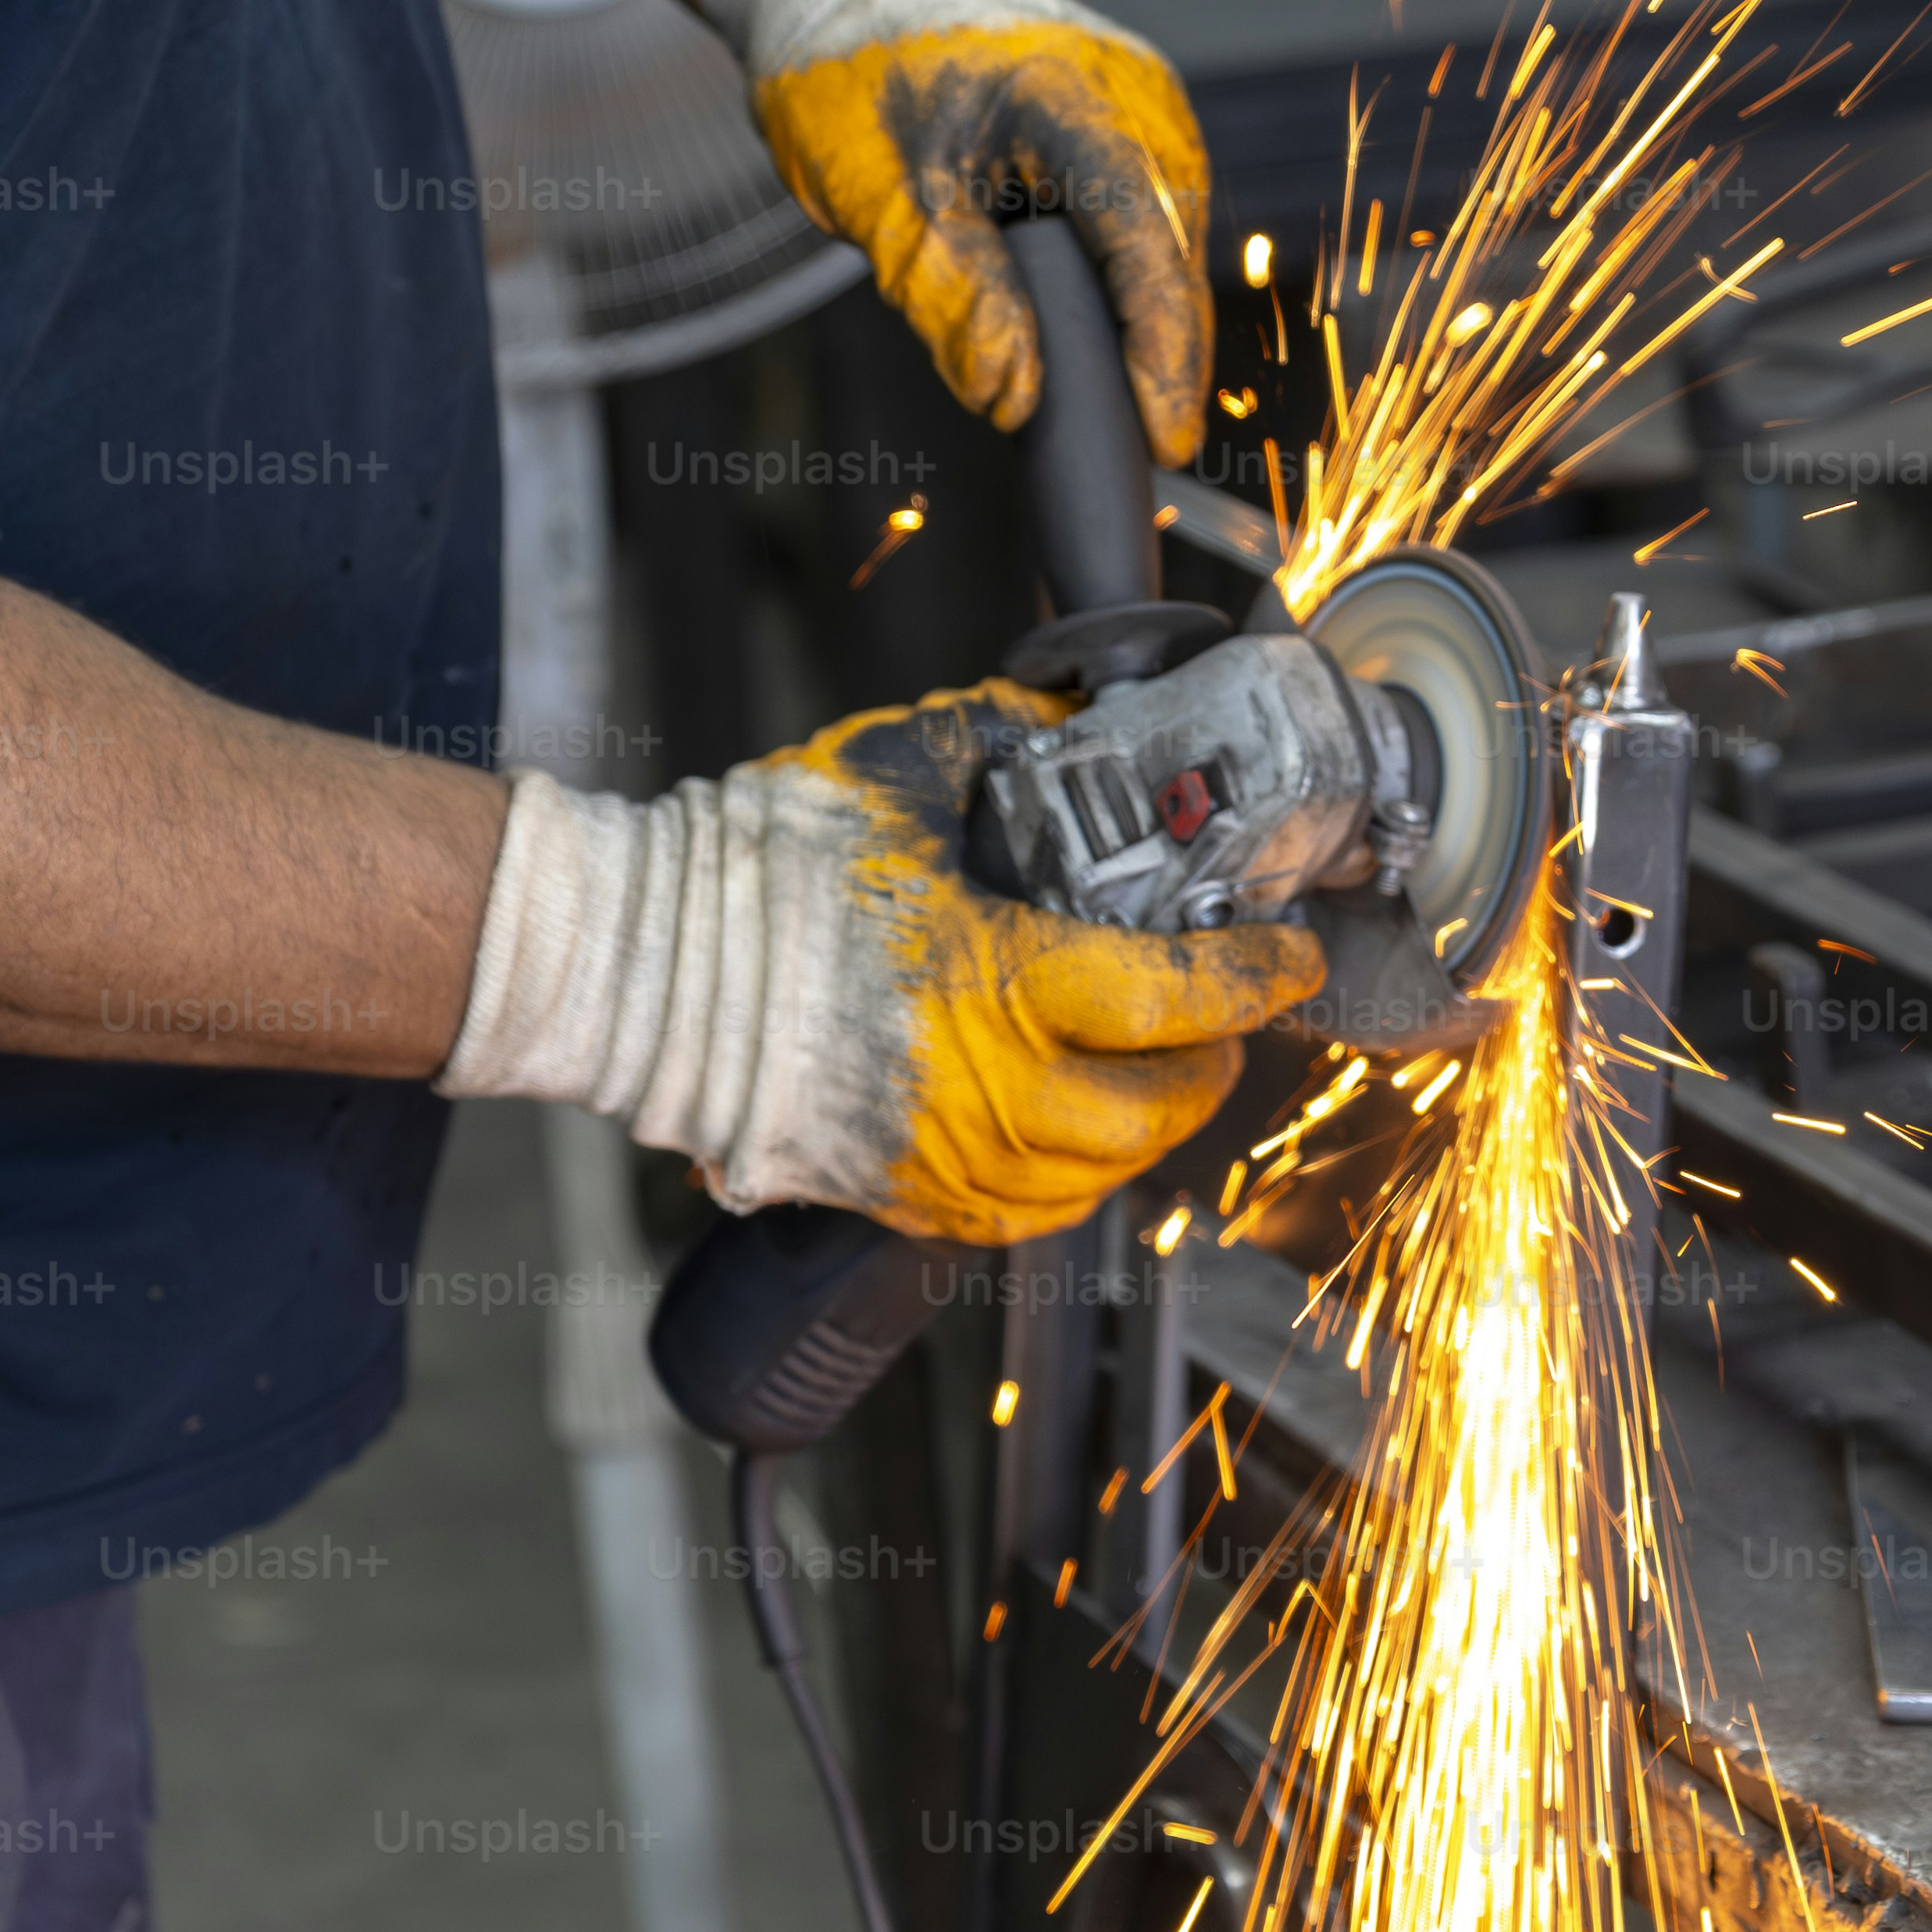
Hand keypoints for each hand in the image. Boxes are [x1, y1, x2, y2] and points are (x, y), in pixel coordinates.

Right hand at [434, 684, 1320, 1244]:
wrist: (641, 971)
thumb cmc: (759, 872)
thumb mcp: (901, 771)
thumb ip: (1007, 740)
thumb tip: (1076, 717)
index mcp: (1012, 988)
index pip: (1188, 999)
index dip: (1259, 976)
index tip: (1290, 953)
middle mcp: (999, 1096)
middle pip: (1167, 1106)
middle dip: (1213, 1058)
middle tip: (1222, 1012)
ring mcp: (952, 1164)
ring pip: (1108, 1174)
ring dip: (1148, 1123)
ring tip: (1156, 1070)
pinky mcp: (907, 1203)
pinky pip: (1030, 1214)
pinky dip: (1073, 1174)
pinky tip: (1073, 1126)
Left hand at [691, 0, 1212, 461]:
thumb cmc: (850, 67)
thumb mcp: (882, 198)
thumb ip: (955, 300)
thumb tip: (1016, 401)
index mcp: (1070, 95)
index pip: (1143, 243)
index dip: (1161, 352)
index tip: (1164, 439)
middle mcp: (1132, 91)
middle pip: (1173, 248)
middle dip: (1164, 351)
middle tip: (1142, 451)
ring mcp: (1141, 99)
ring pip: (1167, 236)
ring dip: (1147, 317)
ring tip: (1125, 405)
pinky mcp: (1130, 118)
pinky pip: (1146, 213)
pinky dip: (1126, 277)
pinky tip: (1102, 333)